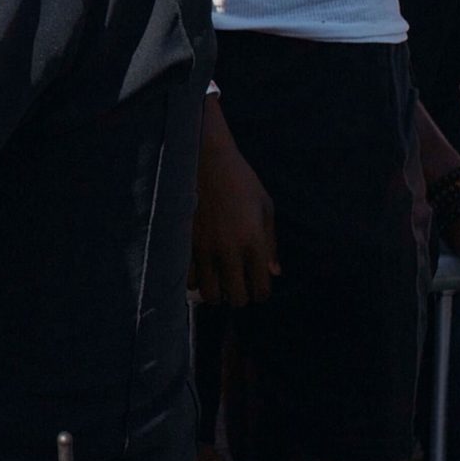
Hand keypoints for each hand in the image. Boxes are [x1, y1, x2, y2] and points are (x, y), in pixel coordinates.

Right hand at [190, 107, 277, 306]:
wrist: (205, 161)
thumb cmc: (241, 181)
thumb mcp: (266, 207)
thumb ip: (271, 244)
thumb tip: (274, 272)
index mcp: (253, 242)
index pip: (261, 289)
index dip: (262, 293)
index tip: (259, 285)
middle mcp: (228, 251)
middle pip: (236, 299)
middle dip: (241, 297)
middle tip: (240, 284)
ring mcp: (204, 250)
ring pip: (210, 295)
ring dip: (217, 292)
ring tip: (220, 280)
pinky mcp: (185, 245)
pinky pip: (189, 279)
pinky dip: (197, 281)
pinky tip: (202, 270)